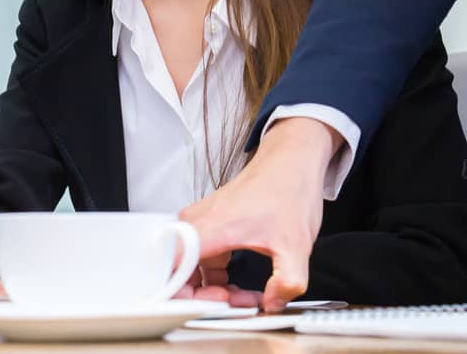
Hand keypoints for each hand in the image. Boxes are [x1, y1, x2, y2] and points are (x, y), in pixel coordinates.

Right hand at [181, 117, 337, 312]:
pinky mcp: (209, 226)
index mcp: (212, 227)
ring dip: (210, 290)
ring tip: (241, 297)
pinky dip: (214, 278)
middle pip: (176, 274)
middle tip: (232, 305)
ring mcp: (201, 224)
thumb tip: (272, 303)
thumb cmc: (289, 189)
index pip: (170, 269)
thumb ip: (287, 281)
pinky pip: (199, 261)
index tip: (210, 306)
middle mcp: (198, 223)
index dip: (182, 296)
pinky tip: (237, 284)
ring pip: (188, 269)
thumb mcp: (296, 245)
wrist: (292, 160)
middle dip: (202, 298)